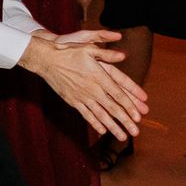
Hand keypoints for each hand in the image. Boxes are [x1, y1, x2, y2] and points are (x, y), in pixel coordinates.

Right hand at [19, 31, 148, 139]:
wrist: (46, 60)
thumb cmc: (68, 51)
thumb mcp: (88, 48)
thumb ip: (106, 53)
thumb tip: (123, 55)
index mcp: (99, 77)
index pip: (118, 94)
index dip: (130, 106)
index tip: (139, 116)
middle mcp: (92, 89)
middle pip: (112, 108)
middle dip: (125, 121)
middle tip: (136, 132)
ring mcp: (82, 96)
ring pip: (100, 115)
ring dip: (112, 127)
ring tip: (123, 137)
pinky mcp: (72, 100)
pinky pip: (86, 114)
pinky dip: (95, 123)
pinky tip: (102, 131)